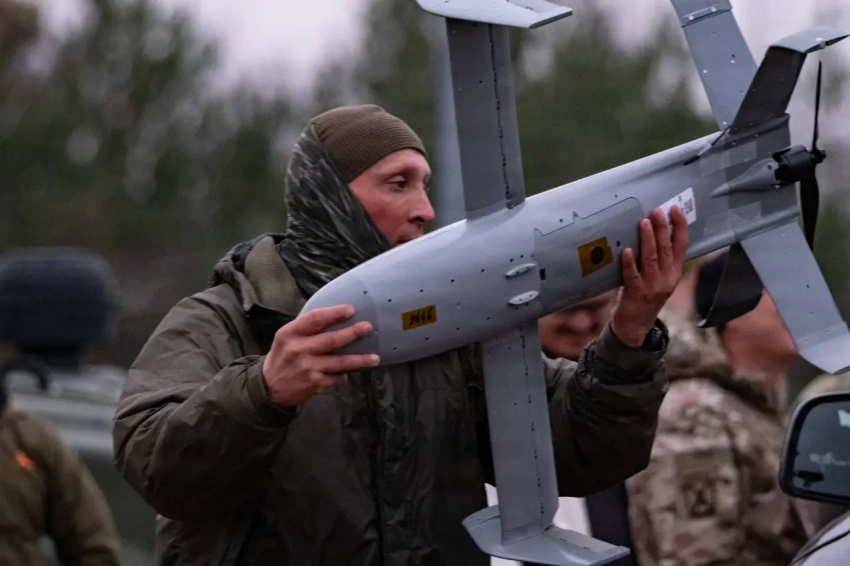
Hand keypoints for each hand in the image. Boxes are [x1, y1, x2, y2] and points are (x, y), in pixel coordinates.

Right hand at [262, 305, 379, 406]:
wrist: (269, 387)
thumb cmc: (283, 356)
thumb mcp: (286, 337)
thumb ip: (306, 327)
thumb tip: (335, 314)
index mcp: (290, 333)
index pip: (314, 319)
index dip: (334, 313)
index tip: (351, 309)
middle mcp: (299, 350)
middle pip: (331, 340)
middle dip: (352, 333)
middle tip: (368, 327)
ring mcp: (308, 368)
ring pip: (339, 363)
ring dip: (359, 360)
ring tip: (375, 358)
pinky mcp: (315, 383)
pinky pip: (336, 377)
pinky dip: (345, 375)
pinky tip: (350, 373)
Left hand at [611, 205, 688, 347]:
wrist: (636, 324)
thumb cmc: (645, 294)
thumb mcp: (660, 277)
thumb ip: (659, 258)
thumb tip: (652, 228)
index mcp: (675, 272)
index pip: (682, 245)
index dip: (680, 226)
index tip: (675, 209)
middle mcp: (667, 278)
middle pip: (666, 249)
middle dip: (662, 228)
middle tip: (656, 211)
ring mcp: (652, 286)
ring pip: (651, 259)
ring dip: (648, 239)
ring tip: (643, 222)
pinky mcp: (636, 293)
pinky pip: (633, 276)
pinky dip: (630, 263)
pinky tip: (627, 250)